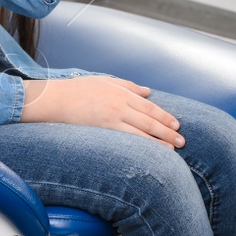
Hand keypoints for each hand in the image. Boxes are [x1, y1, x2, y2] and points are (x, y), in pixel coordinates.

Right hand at [20, 76, 184, 147]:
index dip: (165, 117)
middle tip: (182, 141)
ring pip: (141, 133)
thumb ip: (128, 86)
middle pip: (149, 121)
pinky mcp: (102, 131)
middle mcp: (119, 105)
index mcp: (121, 93)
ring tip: (172, 150)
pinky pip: (126, 141)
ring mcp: (111, 119)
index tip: (177, 125)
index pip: (149, 107)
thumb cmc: (76, 90)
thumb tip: (148, 92)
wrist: (53, 100)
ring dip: (159, 142)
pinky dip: (141, 147)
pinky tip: (150, 154)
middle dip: (168, 131)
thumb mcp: (104, 81)